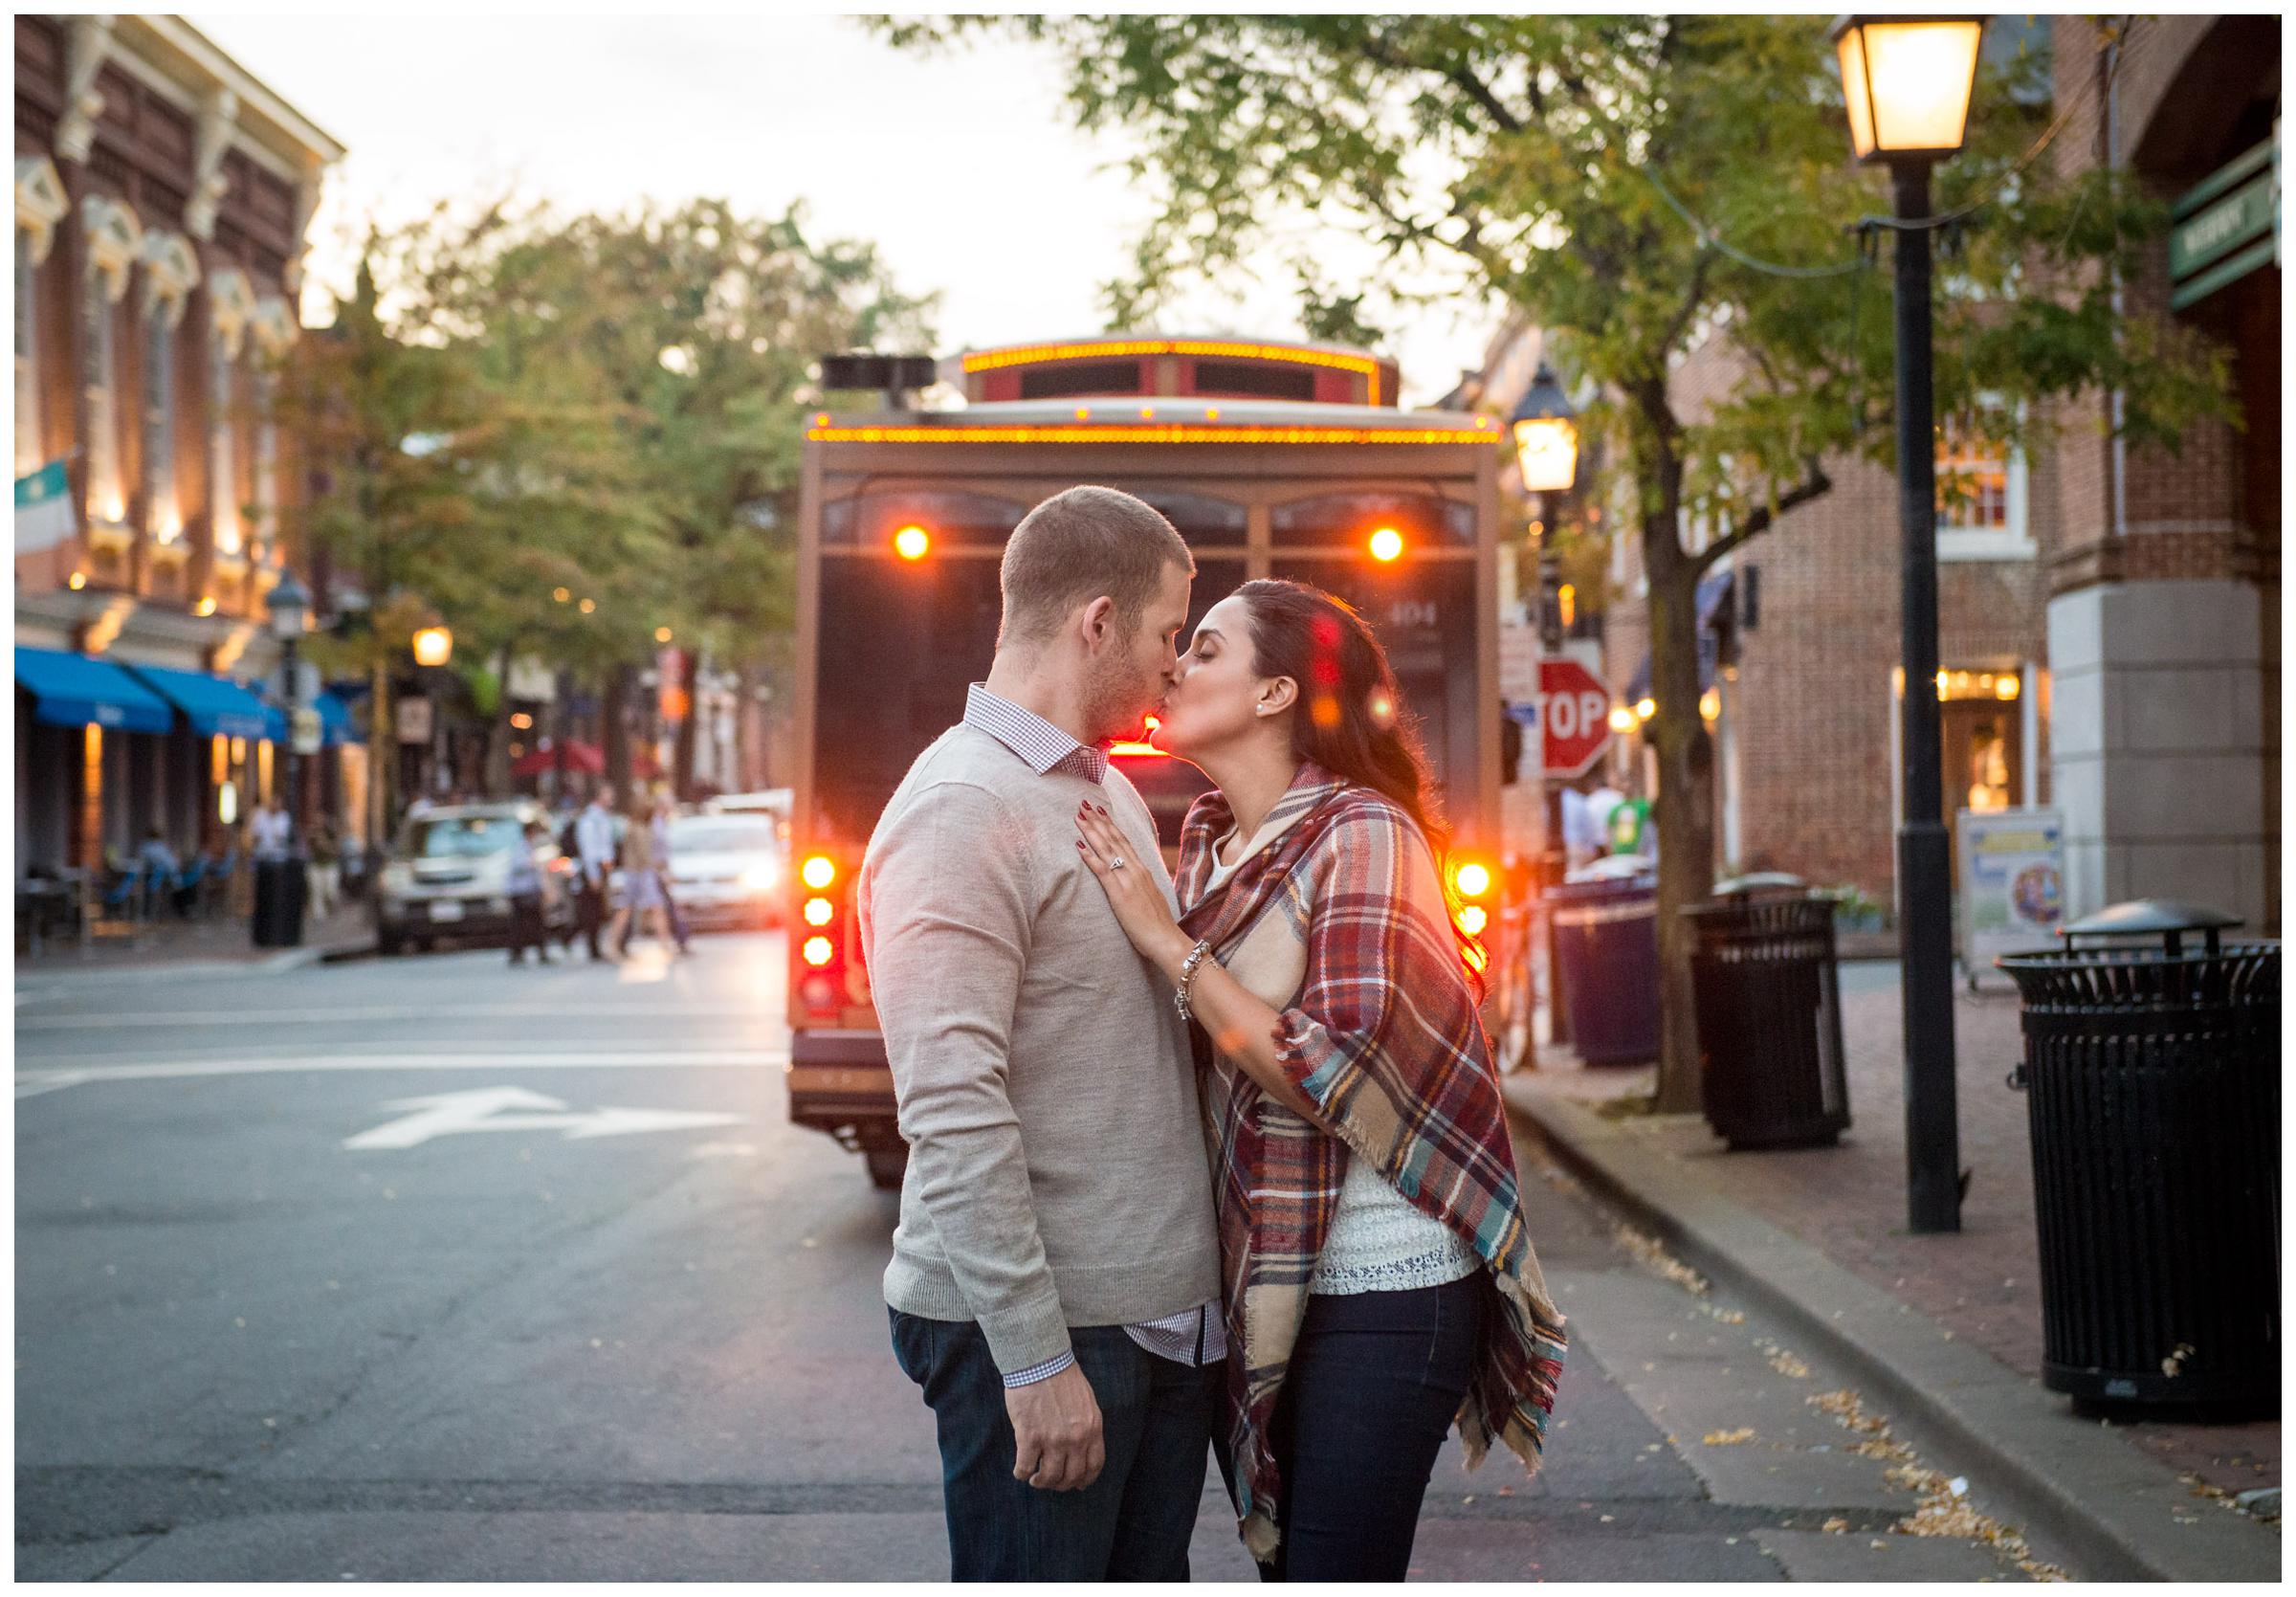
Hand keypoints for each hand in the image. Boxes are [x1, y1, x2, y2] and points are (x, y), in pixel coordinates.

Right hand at [1006, 1360, 1104, 1490]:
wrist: (1040, 1361)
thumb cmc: (1061, 1376)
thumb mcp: (1086, 1401)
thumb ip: (1086, 1424)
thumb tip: (1081, 1445)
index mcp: (1092, 1427)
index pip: (1094, 1464)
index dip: (1086, 1479)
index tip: (1078, 1484)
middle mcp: (1076, 1438)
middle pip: (1072, 1476)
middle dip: (1061, 1484)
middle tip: (1051, 1481)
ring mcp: (1052, 1439)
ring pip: (1049, 1477)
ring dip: (1041, 1482)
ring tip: (1034, 1479)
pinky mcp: (1029, 1437)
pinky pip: (1025, 1467)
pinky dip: (1021, 1473)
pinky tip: (1020, 1470)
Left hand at [1074, 801, 1186, 971]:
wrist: (1166, 939)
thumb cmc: (1158, 924)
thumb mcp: (1151, 897)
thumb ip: (1141, 884)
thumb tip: (1135, 878)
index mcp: (1143, 870)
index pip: (1124, 841)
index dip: (1110, 825)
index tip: (1100, 811)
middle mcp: (1136, 870)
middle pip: (1114, 839)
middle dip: (1098, 821)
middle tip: (1084, 803)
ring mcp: (1128, 880)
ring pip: (1107, 849)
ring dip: (1091, 831)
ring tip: (1079, 816)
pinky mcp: (1119, 893)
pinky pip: (1102, 871)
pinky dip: (1090, 857)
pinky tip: (1078, 846)